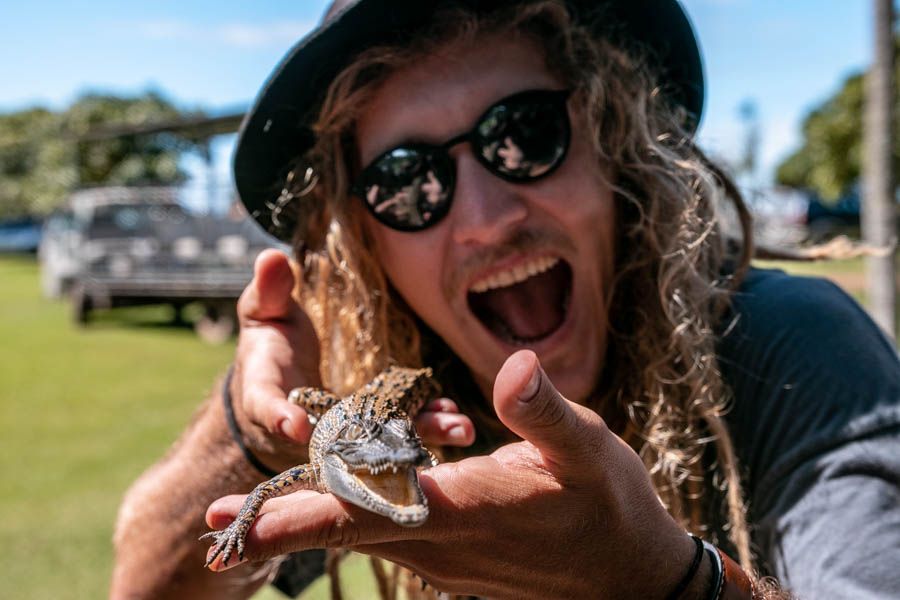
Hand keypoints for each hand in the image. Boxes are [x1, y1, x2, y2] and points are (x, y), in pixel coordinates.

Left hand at [207, 350, 694, 598]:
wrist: (626, 575)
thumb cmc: (608, 509)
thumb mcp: (588, 451)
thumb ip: (543, 411)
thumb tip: (514, 364)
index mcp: (462, 510)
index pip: (367, 514)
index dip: (301, 519)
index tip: (243, 526)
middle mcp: (439, 540)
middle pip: (344, 531)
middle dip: (278, 526)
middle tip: (214, 527)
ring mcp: (443, 554)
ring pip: (359, 535)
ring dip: (304, 524)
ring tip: (247, 521)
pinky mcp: (451, 554)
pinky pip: (385, 534)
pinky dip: (346, 519)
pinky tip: (325, 508)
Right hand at [231, 249, 474, 467]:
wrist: (278, 378)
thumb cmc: (269, 340)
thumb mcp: (264, 311)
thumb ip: (270, 290)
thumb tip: (273, 257)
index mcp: (265, 391)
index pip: (266, 405)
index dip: (279, 416)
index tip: (295, 425)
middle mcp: (302, 423)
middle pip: (336, 437)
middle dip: (376, 441)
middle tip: (410, 441)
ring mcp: (337, 431)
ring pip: (376, 440)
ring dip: (419, 433)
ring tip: (459, 429)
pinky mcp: (363, 429)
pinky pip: (393, 431)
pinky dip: (423, 425)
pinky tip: (454, 417)